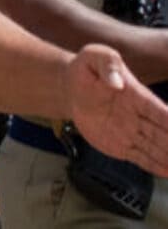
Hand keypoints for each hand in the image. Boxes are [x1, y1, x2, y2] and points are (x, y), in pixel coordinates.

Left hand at [64, 44, 167, 175]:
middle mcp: (138, 116)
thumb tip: (116, 82)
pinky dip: (155, 166)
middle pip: (162, 133)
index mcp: (137, 96)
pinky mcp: (120, 145)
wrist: (70, 88)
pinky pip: (140, 158)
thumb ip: (107, 63)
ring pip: (156, 148)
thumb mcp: (94, 56)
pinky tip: (167, 173)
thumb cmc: (86, 70)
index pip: (158, 110)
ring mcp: (131, 132)